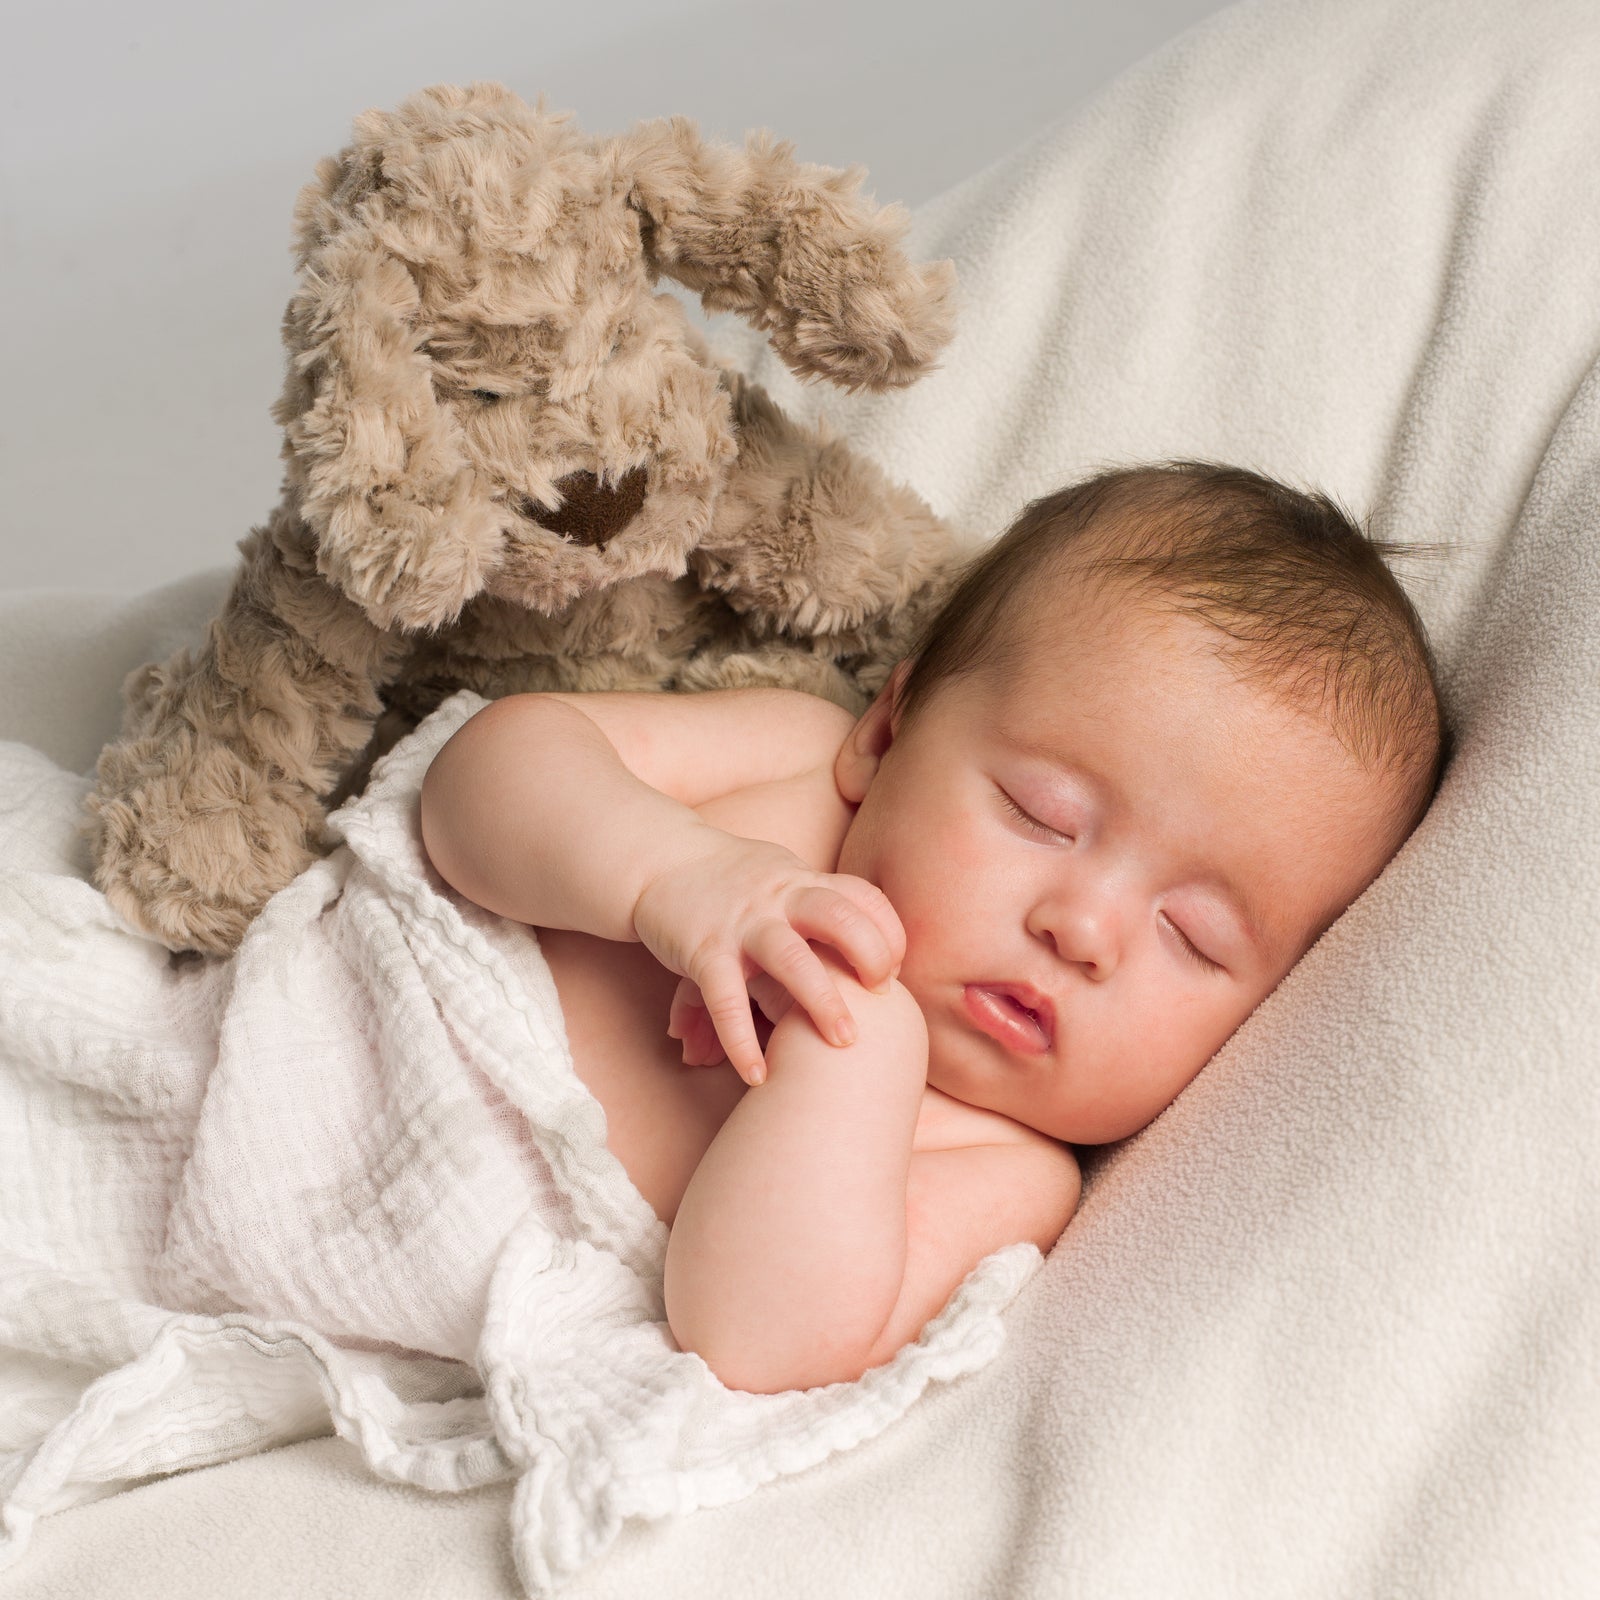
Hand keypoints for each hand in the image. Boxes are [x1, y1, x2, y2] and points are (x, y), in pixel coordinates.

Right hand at [633, 827, 905, 1085]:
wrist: (658, 860)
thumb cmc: (732, 879)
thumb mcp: (782, 875)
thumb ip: (819, 902)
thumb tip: (868, 944)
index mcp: (802, 881)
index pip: (863, 898)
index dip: (889, 934)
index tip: (893, 970)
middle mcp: (778, 899)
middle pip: (840, 918)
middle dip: (871, 957)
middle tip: (882, 997)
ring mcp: (741, 924)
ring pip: (791, 959)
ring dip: (822, 1001)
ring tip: (844, 1042)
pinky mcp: (703, 950)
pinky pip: (726, 1000)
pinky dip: (742, 1040)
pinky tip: (758, 1074)